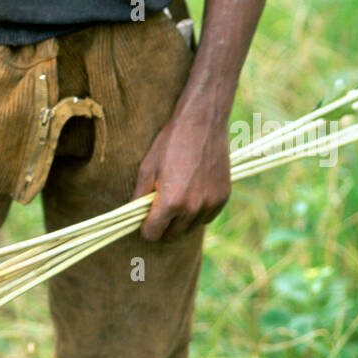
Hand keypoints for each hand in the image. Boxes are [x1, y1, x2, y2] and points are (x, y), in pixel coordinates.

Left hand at [131, 106, 230, 241]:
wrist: (202, 122)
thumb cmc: (170, 142)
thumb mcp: (147, 167)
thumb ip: (139, 196)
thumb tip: (134, 215)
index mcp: (171, 202)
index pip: (153, 234)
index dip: (145, 227)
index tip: (144, 218)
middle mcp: (193, 208)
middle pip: (172, 235)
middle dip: (162, 225)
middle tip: (159, 206)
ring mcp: (210, 204)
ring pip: (190, 228)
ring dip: (181, 220)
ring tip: (177, 196)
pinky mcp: (223, 197)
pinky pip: (206, 217)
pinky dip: (198, 212)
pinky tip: (193, 193)